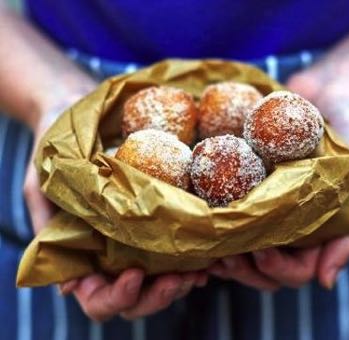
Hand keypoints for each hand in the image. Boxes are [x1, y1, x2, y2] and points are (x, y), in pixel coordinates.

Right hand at [24, 102, 207, 320]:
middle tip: (180, 278)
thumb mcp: (42, 187)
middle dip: (158, 295)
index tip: (136, 274)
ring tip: (201, 271)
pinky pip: (176, 251)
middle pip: (135, 298)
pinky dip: (193, 259)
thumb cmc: (53, 151)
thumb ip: (49, 227)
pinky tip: (209, 255)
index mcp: (79, 257)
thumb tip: (67, 285)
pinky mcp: (155, 222)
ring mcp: (135, 241)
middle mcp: (110, 256)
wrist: (72, 115)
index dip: (116, 296)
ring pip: (160, 281)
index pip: (96, 297)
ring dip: (181, 282)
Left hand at [209, 52, 348, 290]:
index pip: (293, 272)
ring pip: (239, 252)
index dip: (275, 269)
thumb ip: (348, 234)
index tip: (259, 251)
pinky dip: (211, 229)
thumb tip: (325, 282)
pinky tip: (197, 226)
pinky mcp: (242, 187)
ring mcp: (262, 210)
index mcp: (312, 233)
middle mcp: (285, 227)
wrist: (329, 93)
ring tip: (208, 247)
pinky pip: (225, 217)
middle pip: (260, 271)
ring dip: (222, 256)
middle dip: (242, 268)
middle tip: (224, 254)